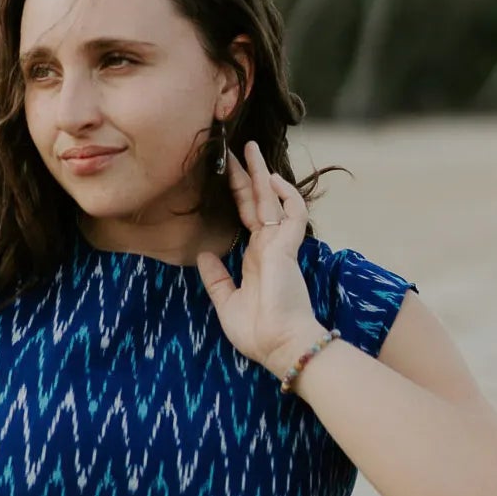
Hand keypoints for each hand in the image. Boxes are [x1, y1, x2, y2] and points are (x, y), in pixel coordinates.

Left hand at [196, 140, 325, 377]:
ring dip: (262, 174)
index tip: (227, 173)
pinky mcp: (287, 248)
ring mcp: (279, 245)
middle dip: (248, 174)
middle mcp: (269, 246)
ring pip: (273, 200)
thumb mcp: (226, 302)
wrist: (279, 346)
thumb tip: (204, 254)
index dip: (238, 194)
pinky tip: (271, 178)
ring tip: (249, 150)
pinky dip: (285, 194)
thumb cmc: (256, 331)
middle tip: (236, 149)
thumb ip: (217, 278)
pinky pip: (292, 213)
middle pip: (258, 201)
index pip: (247, 217)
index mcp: (257, 257)